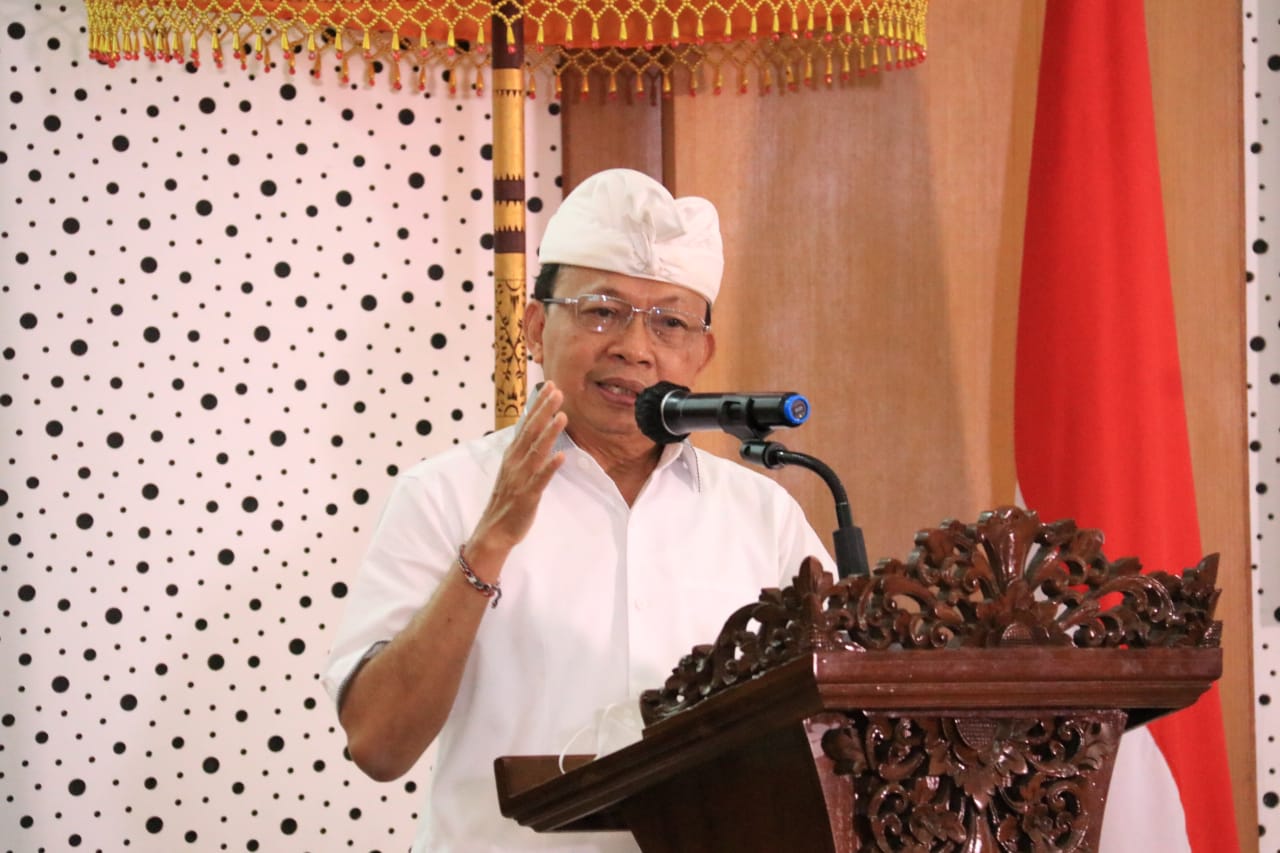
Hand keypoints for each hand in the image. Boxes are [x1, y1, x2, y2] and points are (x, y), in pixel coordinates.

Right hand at [467, 382, 567, 568]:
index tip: (549, 386)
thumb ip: (523, 450)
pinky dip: (550, 467)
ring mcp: (520, 478)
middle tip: (558, 391)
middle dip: (544, 410)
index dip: (537, 405)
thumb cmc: (506, 499)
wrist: (493, 531)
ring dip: (549, 433)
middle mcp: (514, 462)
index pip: (526, 424)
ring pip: (536, 451)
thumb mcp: (513, 469)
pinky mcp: (527, 495)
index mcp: (512, 454)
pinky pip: (540, 479)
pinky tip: (561, 456)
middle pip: (531, 431)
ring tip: (562, 416)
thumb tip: (534, 430)